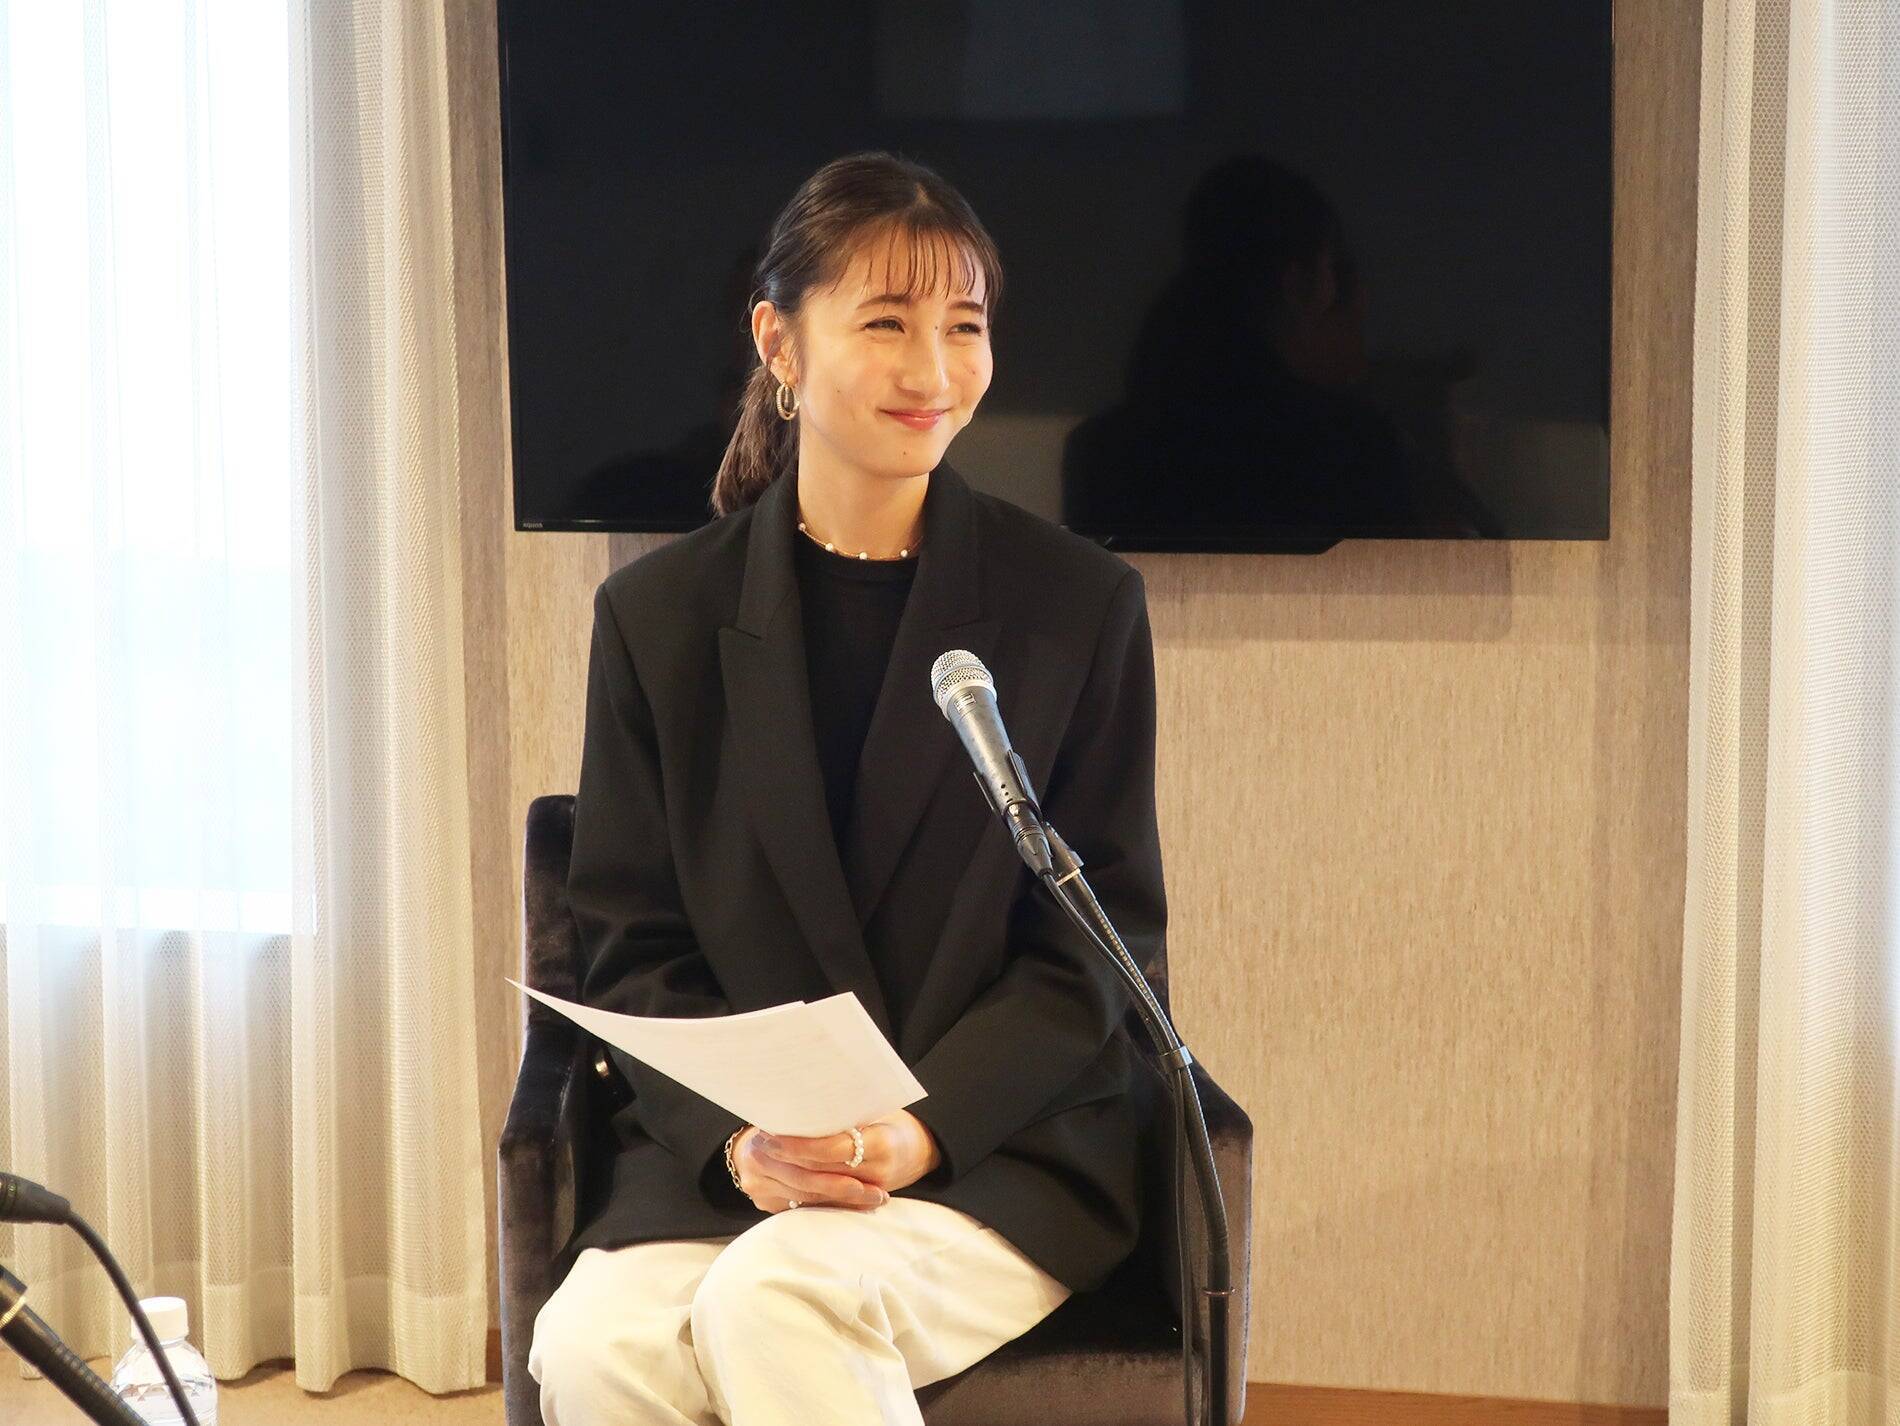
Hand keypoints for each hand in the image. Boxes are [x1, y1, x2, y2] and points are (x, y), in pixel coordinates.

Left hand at [735, 1110, 941, 1213]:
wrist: (923, 1151)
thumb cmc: (896, 1120)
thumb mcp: (879, 1109)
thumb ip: (848, 1111)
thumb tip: (801, 1101)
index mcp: (884, 1144)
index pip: (834, 1149)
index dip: (801, 1145)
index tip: (774, 1134)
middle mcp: (878, 1172)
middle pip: (822, 1170)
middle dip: (788, 1158)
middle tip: (759, 1141)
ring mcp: (871, 1190)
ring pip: (820, 1188)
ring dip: (788, 1172)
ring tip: (765, 1153)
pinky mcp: (861, 1201)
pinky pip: (826, 1198)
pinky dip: (801, 1185)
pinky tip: (781, 1171)